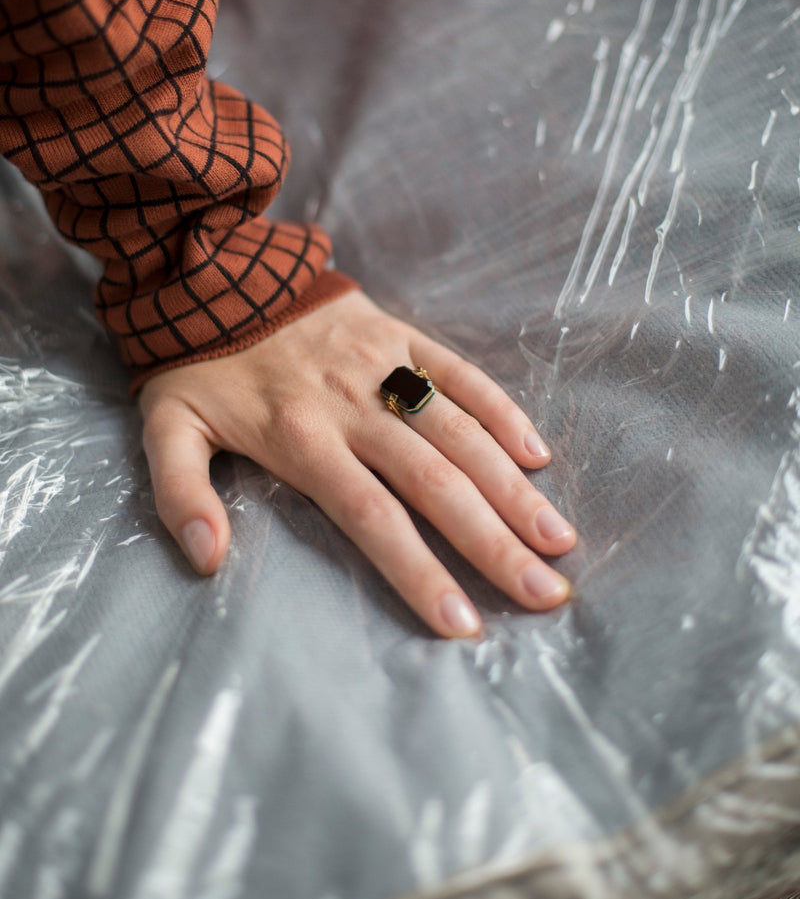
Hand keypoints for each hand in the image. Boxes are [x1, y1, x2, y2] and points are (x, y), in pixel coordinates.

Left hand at [138, 290, 575, 636]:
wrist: (215, 274)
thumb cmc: (198, 365)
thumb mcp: (165, 431)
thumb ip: (181, 495)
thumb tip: (207, 561)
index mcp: (301, 440)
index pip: (372, 517)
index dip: (419, 571)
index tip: (463, 623)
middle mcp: (353, 407)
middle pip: (435, 483)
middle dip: (493, 542)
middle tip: (545, 592)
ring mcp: (383, 366)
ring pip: (460, 432)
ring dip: (512, 486)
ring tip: (556, 538)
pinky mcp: (398, 333)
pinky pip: (459, 372)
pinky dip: (500, 410)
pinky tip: (536, 454)